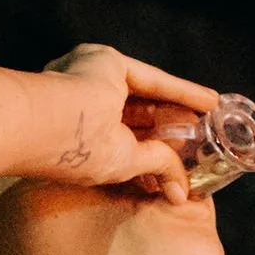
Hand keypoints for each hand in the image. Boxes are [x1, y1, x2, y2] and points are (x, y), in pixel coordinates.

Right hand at [37, 43, 217, 200]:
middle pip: (139, 115)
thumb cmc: (71, 152)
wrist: (43, 122)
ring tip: (211, 118)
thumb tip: (182, 192)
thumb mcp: (120, 163)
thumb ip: (153, 166)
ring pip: (148, 95)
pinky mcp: (106, 61)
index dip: (154, 148)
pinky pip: (152, 80)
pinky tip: (208, 101)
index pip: (124, 139)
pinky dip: (181, 91)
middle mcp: (81, 101)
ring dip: (181, 107)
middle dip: (170, 127)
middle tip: (201, 138)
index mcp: (78, 131)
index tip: (180, 159)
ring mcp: (91, 77)